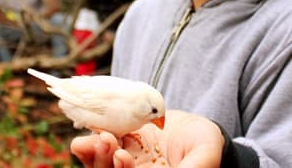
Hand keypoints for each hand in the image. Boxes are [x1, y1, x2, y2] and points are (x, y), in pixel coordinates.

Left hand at [71, 110, 223, 167]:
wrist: (194, 128)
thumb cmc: (205, 144)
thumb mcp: (205, 156)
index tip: (123, 156)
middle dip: (104, 161)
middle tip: (107, 140)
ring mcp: (124, 162)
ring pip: (101, 165)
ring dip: (96, 153)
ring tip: (101, 135)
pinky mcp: (118, 145)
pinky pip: (98, 149)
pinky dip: (89, 145)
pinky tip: (86, 137)